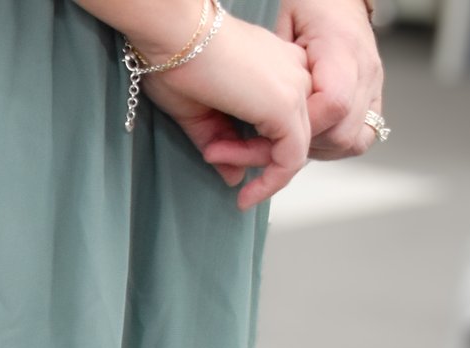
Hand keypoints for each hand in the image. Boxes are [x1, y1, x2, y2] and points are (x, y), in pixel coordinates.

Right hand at [141, 13, 315, 209]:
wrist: (174, 36)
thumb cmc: (177, 60)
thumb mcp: (198, 110)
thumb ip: (222, 142)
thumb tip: (235, 177)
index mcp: (279, 65)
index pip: (282, 118)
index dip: (251, 145)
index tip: (217, 155)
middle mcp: (295, 72)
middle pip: (292, 133)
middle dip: (254, 156)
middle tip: (214, 158)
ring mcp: (295, 88)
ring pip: (293, 148)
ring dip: (256, 166)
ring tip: (214, 158)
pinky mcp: (287, 106)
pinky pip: (289, 157)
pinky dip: (270, 179)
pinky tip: (244, 189)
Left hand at [279, 0, 384, 158]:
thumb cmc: (309, 3)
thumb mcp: (282, 19)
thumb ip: (277, 61)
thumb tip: (259, 104)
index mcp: (343, 48)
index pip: (333, 104)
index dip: (301, 126)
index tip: (268, 130)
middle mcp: (366, 71)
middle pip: (343, 132)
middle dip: (301, 146)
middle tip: (265, 143)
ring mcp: (373, 86)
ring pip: (353, 141)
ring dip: (315, 149)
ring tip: (284, 142)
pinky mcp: (372, 96)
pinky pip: (361, 136)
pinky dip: (332, 144)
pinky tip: (306, 138)